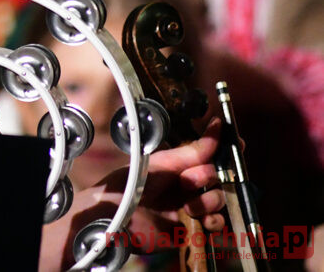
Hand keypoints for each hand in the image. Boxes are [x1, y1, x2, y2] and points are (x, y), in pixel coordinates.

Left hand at [39, 119, 224, 270]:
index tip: (239, 143)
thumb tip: (216, 126)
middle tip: (188, 180)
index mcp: (178, 164)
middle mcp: (187, 184)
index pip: (209, 154)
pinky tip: (201, 219)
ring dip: (210, 200)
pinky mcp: (191, 228)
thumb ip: (190, 152)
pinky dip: (213, 221)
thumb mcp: (160, 164)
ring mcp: (190, 206)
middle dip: (208, 176)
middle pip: (218, 176)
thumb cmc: (130, 184)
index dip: (224, 148)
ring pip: (219, 199)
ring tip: (189, 204)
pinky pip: (215, 224)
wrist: (115, 217)